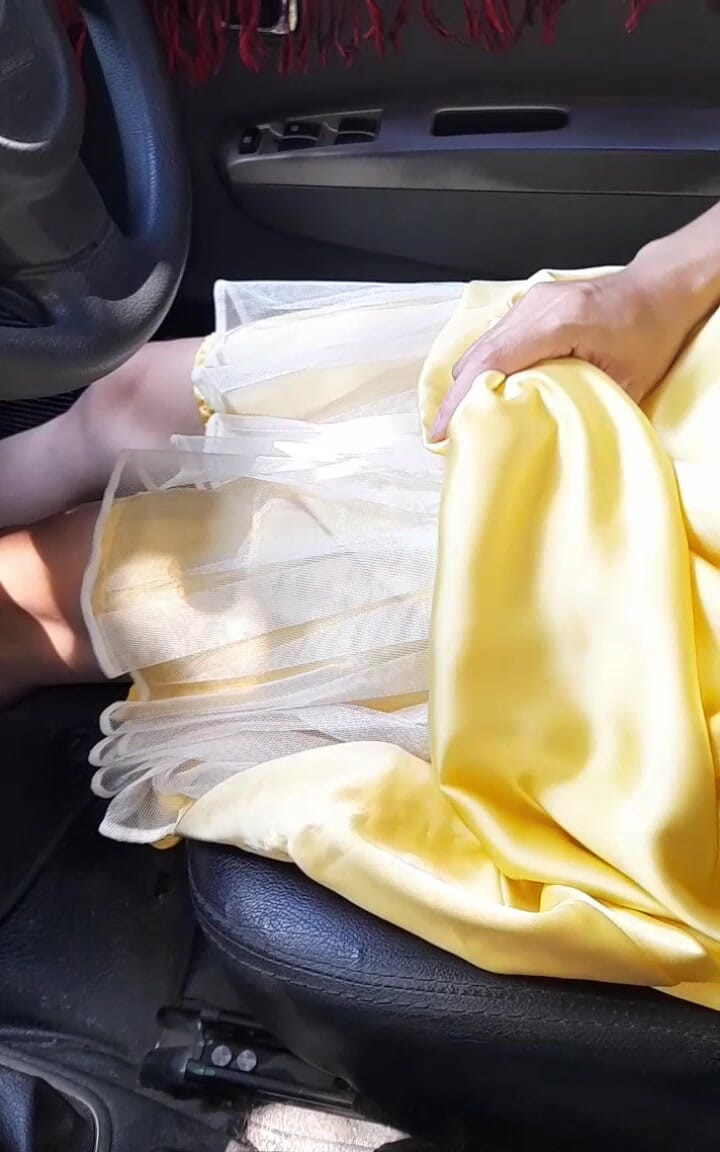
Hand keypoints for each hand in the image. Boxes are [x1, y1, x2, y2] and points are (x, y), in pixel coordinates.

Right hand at [429, 267, 697, 441]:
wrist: (660, 288)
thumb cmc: (651, 331)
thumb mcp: (627, 380)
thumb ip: (583, 403)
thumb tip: (545, 434)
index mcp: (560, 322)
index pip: (494, 362)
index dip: (462, 400)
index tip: (441, 430)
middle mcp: (537, 306)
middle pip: (478, 354)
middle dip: (457, 397)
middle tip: (445, 434)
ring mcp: (531, 301)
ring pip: (482, 345)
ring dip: (470, 382)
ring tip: (463, 418)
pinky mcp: (530, 304)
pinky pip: (495, 337)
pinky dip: (484, 366)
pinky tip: (486, 392)